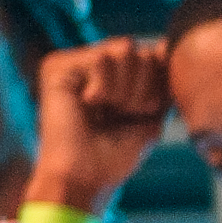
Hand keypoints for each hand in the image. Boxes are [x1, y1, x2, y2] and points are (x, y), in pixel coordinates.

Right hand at [28, 39, 173, 215]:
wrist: (85, 178)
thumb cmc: (114, 156)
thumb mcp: (150, 114)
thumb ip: (159, 80)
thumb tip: (164, 44)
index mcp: (110, 77)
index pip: (150, 56)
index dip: (156, 85)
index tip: (140, 114)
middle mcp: (89, 66)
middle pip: (140, 51)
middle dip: (143, 88)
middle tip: (122, 114)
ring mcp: (72, 65)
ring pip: (124, 50)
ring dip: (125, 90)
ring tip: (107, 111)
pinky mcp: (57, 66)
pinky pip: (102, 57)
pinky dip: (106, 87)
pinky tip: (88, 105)